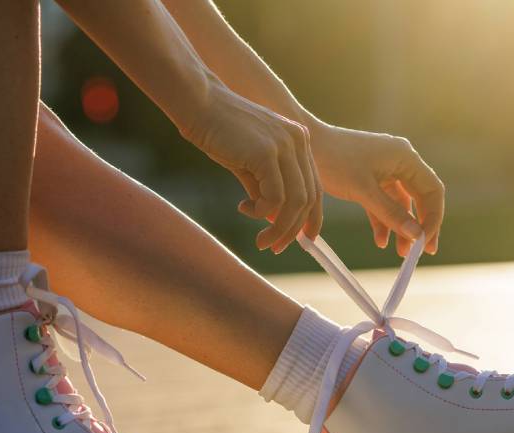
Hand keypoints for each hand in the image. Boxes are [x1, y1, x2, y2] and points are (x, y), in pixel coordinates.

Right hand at [180, 80, 321, 252]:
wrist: (198, 103)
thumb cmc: (219, 131)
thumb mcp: (249, 163)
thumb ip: (264, 188)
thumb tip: (274, 220)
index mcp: (298, 140)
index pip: (315, 186)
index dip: (312, 217)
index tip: (304, 240)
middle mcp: (298, 141)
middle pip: (308, 198)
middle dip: (293, 230)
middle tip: (274, 247)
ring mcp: (285, 145)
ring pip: (295, 202)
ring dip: (279, 229)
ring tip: (260, 241)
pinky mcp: (267, 152)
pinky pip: (275, 197)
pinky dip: (262, 212)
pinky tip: (244, 208)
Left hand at [308, 123, 444, 255]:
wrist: (305, 145)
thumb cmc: (334, 161)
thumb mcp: (364, 191)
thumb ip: (391, 214)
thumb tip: (416, 236)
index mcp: (405, 157)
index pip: (432, 190)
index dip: (433, 218)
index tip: (426, 242)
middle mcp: (400, 161)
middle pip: (422, 197)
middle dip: (420, 225)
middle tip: (420, 252)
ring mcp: (386, 169)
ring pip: (403, 203)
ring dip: (402, 226)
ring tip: (400, 252)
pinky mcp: (371, 177)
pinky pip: (385, 202)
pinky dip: (384, 220)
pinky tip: (380, 241)